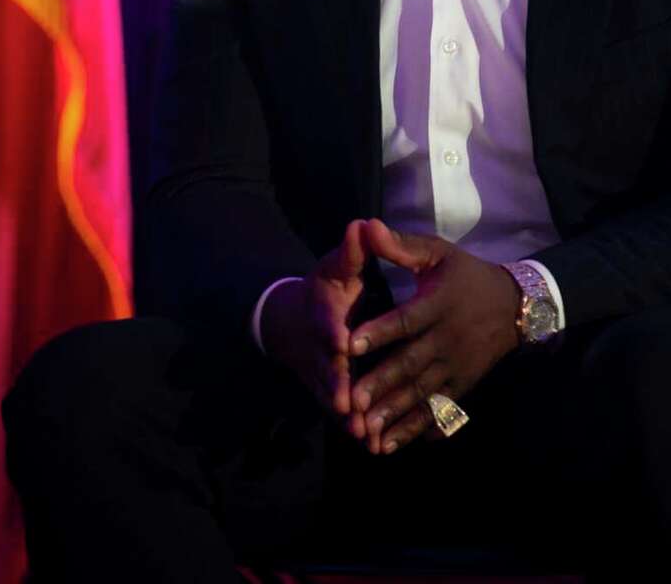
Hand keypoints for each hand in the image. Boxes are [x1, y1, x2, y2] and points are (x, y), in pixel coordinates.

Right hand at [259, 219, 370, 429]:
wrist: (296, 323)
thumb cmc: (327, 290)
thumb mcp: (337, 267)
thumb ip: (352, 252)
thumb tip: (362, 223)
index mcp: (324, 311)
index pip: (326, 322)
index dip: (332, 331)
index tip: (341, 341)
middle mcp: (320, 347)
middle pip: (327, 367)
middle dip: (336, 384)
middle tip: (347, 404)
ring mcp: (323, 373)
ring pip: (333, 396)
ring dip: (347, 416)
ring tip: (363, 435)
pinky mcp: (332, 392)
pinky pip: (343, 413)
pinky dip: (354, 428)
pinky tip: (374, 446)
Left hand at [348, 219, 520, 453]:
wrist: (515, 304)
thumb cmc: (466, 274)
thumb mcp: (438, 252)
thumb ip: (401, 245)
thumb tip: (366, 226)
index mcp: (438, 304)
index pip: (406, 320)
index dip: (379, 332)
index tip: (350, 344)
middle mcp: (448, 339)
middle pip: (412, 364)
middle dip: (382, 385)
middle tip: (352, 402)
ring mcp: (458, 366)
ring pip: (423, 394)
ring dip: (396, 414)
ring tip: (368, 433)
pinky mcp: (464, 385)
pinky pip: (441, 410)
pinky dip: (421, 428)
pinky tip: (397, 443)